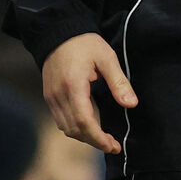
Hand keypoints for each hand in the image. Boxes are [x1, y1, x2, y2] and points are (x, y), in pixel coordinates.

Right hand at [40, 32, 135, 154]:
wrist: (58, 33)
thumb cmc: (85, 44)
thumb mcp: (107, 58)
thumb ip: (119, 82)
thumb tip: (131, 104)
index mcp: (73, 86)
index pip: (84, 121)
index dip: (98, 138)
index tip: (113, 146)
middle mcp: (58, 96)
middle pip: (74, 129)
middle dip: (94, 141)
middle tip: (113, 145)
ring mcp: (51, 98)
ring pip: (66, 128)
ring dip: (84, 137)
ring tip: (104, 139)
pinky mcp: (49, 97)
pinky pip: (60, 120)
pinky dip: (75, 128)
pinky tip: (90, 127)